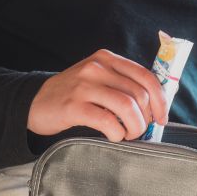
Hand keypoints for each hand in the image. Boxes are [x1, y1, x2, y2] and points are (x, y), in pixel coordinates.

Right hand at [28, 49, 168, 140]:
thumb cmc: (72, 95)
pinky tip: (113, 136)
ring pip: (127, 107)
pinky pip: (108, 121)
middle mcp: (97, 68)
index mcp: (107, 59)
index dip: (160, 100)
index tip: (161, 118)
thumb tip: (155, 106)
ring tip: (128, 135)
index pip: (146, 76)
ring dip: (135, 127)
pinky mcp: (74, 106)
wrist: (35, 102)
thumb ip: (121, 85)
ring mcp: (84, 85)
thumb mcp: (97, 79)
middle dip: (147, 118)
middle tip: (140, 130)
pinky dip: (117, 133)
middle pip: (139, 94)